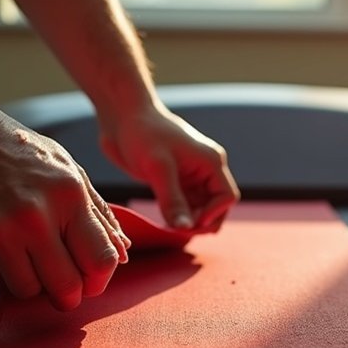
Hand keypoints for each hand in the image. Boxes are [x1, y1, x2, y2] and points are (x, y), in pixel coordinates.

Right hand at [0, 97, 129, 310]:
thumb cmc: (7, 145)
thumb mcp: (63, 165)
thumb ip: (96, 210)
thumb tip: (123, 251)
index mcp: (68, 194)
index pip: (100, 261)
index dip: (98, 282)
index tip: (88, 283)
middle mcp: (37, 215)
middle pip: (67, 287)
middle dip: (66, 294)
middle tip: (56, 284)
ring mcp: (0, 231)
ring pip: (28, 291)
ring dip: (27, 281)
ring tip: (18, 253)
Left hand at [99, 103, 238, 231]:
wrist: (121, 116)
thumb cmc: (141, 133)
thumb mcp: (157, 168)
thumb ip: (172, 201)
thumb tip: (185, 229)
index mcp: (210, 161)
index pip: (227, 197)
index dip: (213, 215)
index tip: (189, 224)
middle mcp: (205, 169)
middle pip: (216, 206)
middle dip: (201, 222)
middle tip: (176, 231)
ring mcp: (190, 176)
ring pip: (200, 209)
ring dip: (188, 221)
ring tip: (168, 228)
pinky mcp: (174, 181)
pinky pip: (184, 205)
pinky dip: (177, 216)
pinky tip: (163, 221)